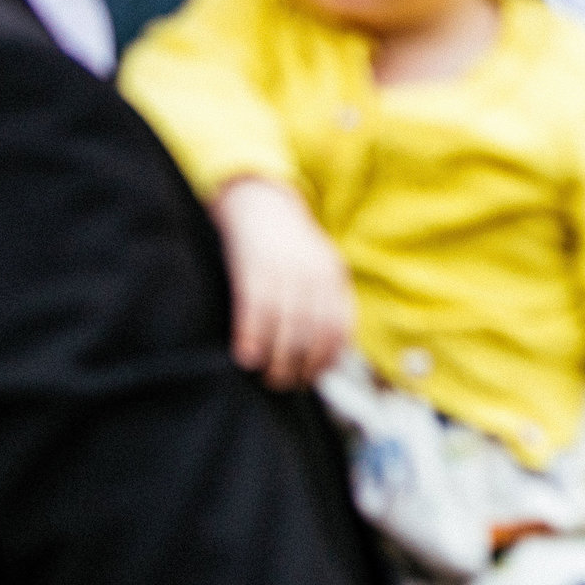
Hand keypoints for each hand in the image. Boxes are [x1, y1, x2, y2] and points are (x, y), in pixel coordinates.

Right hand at [209, 176, 353, 387]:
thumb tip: (333, 349)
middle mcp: (312, 274)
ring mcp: (283, 272)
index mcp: (332, 274)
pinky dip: (251, 339)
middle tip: (286, 383)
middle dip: (301, 366)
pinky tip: (245, 357)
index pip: (339, 326)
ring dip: (277, 361)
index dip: (328, 358)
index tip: (314, 376)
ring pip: (286, 328)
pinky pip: (255, 312)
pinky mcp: (253, 270)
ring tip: (268, 377)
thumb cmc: (287, 243)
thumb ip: (326, 299)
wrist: (259, 201)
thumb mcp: (318, 264)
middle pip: (313, 333)